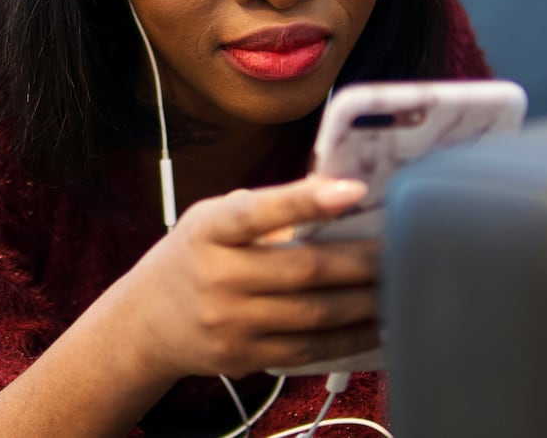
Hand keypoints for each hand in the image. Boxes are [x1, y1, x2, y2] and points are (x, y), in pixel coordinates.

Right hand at [116, 176, 381, 380]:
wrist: (146, 322)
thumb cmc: (193, 258)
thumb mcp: (211, 221)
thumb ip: (264, 210)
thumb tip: (336, 193)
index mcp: (208, 230)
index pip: (257, 212)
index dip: (306, 200)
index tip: (353, 189)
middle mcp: (216, 277)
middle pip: (304, 270)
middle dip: (361, 261)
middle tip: (399, 249)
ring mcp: (229, 323)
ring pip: (314, 315)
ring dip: (365, 302)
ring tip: (397, 287)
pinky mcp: (244, 357)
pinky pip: (308, 350)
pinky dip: (348, 338)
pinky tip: (373, 324)